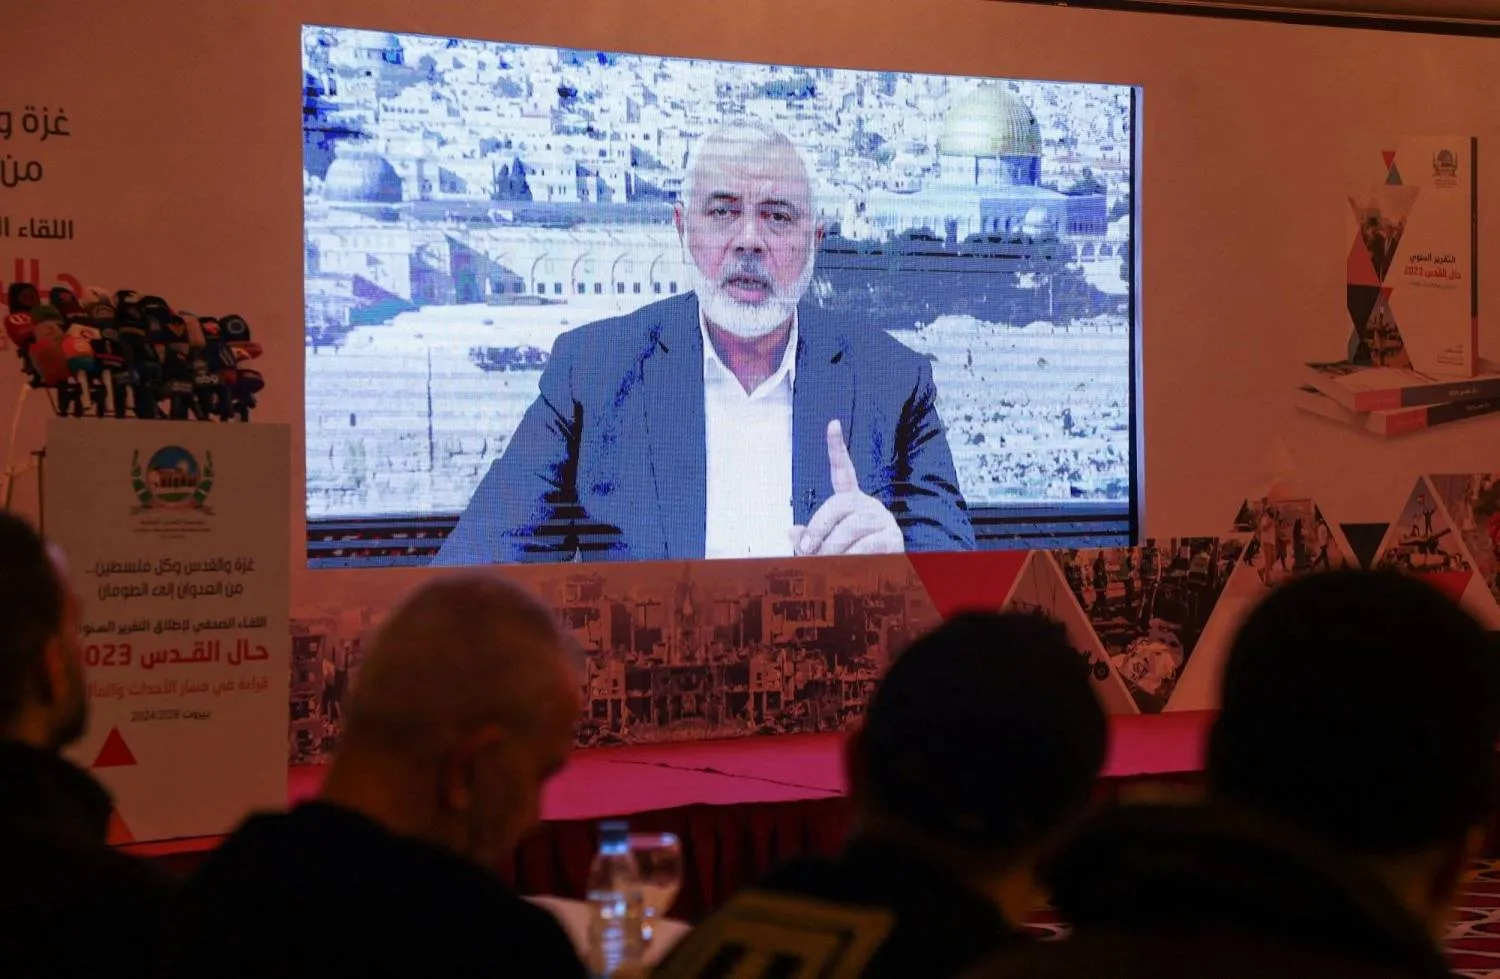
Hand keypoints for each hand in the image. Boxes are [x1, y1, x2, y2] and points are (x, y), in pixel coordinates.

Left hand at [789, 420, 903, 555]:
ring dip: (833, 549)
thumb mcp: (826, 545)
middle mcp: (868, 505)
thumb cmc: (849, 556)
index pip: (843, 471)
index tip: (832, 425)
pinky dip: (851, 559)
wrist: (883, 574)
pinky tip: (847, 566)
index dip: (837, 448)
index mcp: (851, 502)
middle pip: (839, 505)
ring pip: (850, 528)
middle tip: (807, 549)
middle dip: (819, 528)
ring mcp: (882, 520)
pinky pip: (866, 546)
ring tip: (825, 564)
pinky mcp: (892, 538)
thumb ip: (809, 537)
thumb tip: (791, 531)